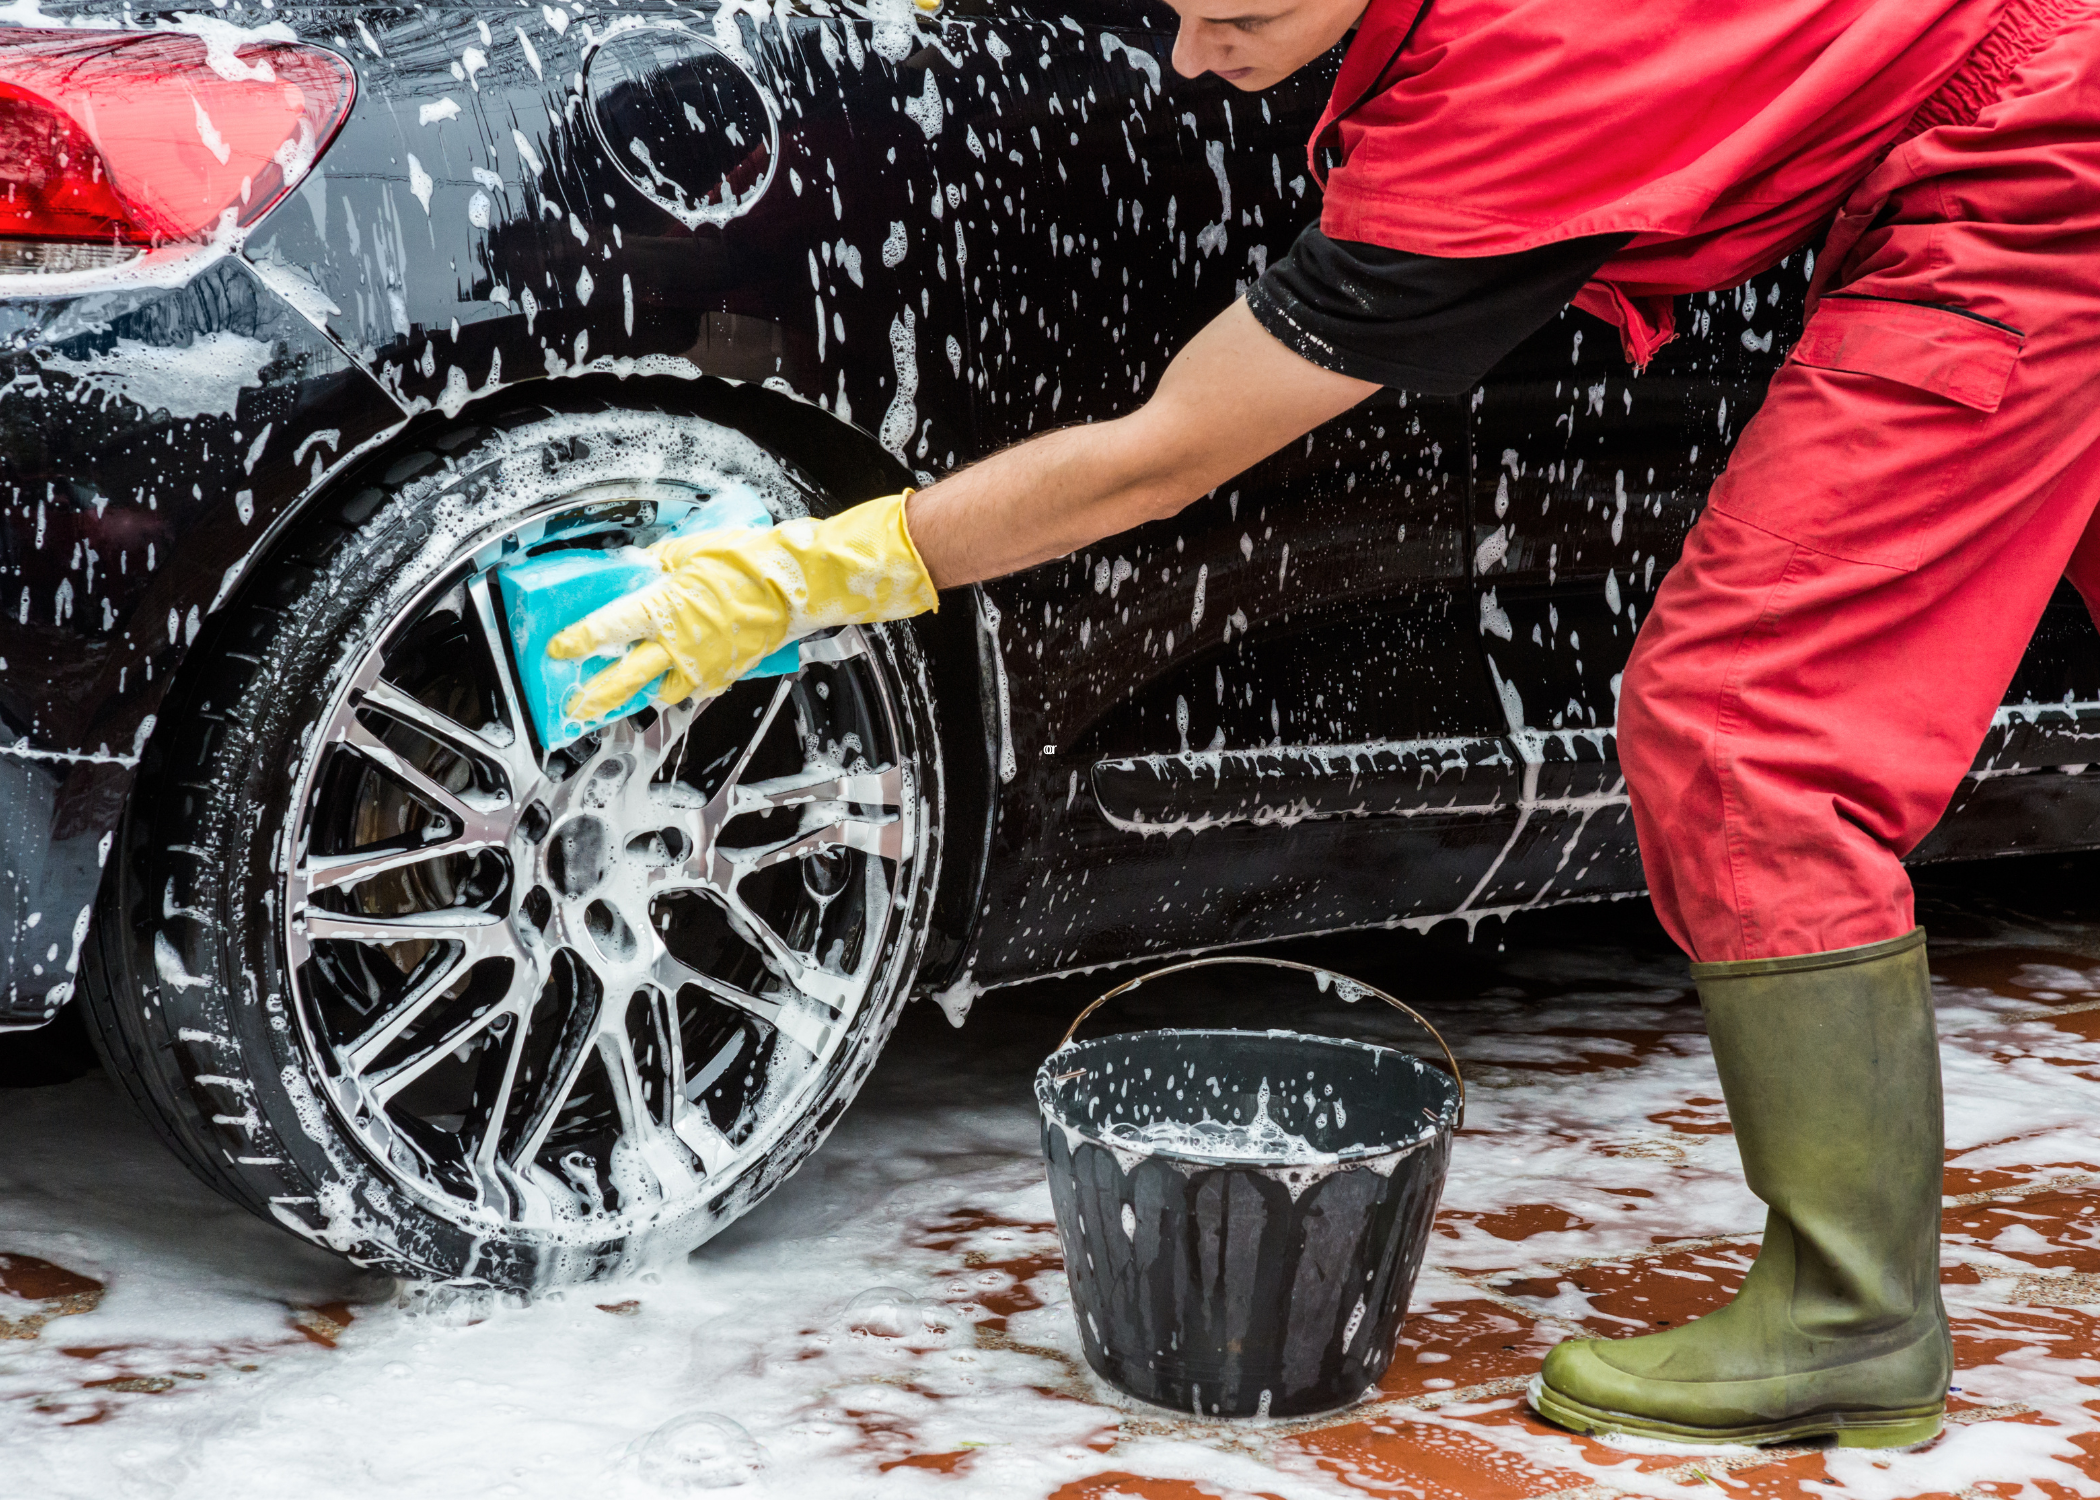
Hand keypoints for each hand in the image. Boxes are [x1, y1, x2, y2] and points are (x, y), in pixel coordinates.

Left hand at [547, 490, 937, 717]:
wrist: (797, 584)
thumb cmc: (750, 561)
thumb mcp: (693, 549)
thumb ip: (662, 563)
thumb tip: (645, 568)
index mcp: (662, 608)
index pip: (607, 628)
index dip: (578, 642)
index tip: (559, 650)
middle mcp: (678, 643)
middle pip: (626, 677)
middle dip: (598, 695)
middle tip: (577, 705)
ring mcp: (705, 663)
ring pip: (665, 690)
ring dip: (648, 690)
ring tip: (637, 689)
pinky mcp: (729, 672)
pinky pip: (700, 686)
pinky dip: (689, 683)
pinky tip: (686, 675)